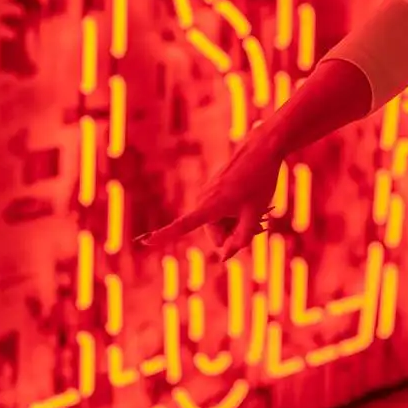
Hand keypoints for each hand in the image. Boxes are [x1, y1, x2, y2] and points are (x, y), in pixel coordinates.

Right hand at [135, 131, 283, 259]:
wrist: (262, 150)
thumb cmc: (260, 182)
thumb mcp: (254, 215)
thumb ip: (241, 239)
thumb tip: (223, 258)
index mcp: (210, 207)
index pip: (183, 226)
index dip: (164, 236)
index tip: (146, 241)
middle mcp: (204, 200)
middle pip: (215, 233)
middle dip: (233, 234)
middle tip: (258, 227)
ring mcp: (208, 193)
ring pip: (219, 222)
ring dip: (236, 223)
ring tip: (258, 215)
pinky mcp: (214, 188)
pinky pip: (220, 210)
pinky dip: (234, 212)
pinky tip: (251, 204)